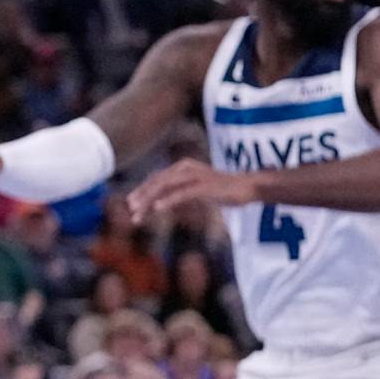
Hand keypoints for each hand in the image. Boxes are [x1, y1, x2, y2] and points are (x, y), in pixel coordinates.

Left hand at [126, 159, 257, 220]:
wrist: (248, 187)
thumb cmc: (223, 190)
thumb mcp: (197, 190)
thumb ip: (181, 193)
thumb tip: (163, 203)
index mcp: (182, 167)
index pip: (157, 178)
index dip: (143, 190)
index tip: (131, 203)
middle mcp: (185, 168)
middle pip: (157, 181)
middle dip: (142, 195)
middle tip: (131, 208)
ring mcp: (194, 177)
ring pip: (165, 187)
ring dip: (149, 199)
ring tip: (138, 211)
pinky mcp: (204, 187)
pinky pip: (182, 194)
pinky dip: (168, 200)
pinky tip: (158, 208)